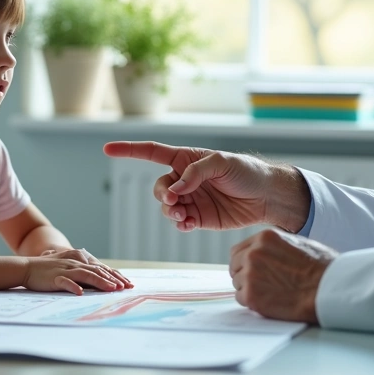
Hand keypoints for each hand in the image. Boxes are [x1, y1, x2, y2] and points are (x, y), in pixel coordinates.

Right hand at [24, 250, 130, 294]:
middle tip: (125, 287)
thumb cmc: (47, 271)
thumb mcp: (67, 269)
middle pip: (97, 271)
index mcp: (79, 262)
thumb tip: (95, 283)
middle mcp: (75, 264)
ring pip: (86, 275)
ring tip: (112, 289)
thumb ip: (81, 274)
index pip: (101, 269)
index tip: (127, 284)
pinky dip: (74, 287)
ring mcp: (65, 270)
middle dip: (113, 279)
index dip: (115, 276)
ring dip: (100, 282)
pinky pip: (66, 282)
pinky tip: (80, 293)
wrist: (26, 268)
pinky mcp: (55, 277)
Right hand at [103, 141, 309, 232]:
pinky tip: (187, 225)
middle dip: (162, 194)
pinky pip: (179, 222)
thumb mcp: (222, 163)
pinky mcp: (199, 218)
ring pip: (166, 207)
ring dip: (170, 212)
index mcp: (185, 159)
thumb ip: (196, 172)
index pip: (151, 153)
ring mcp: (190, 199)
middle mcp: (184, 179)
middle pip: (158, 187)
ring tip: (184, 215)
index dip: (128, 151)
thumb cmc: (246, 171)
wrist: (266, 196)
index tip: (107, 149)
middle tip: (174, 200)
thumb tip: (177, 189)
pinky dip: (179, 225)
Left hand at [230, 229, 334, 323]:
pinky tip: (269, 301)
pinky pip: (241, 298)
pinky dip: (251, 302)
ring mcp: (250, 274)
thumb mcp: (298, 243)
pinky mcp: (251, 295)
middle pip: (235, 266)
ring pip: (238, 283)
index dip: (244, 261)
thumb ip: (276, 246)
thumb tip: (267, 253)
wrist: (328, 290)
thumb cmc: (322, 268)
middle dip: (244, 275)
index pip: (239, 250)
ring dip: (249, 289)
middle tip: (259, 284)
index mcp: (264, 238)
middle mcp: (253, 253)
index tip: (250, 269)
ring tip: (271, 293)